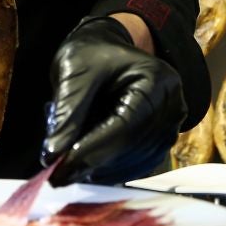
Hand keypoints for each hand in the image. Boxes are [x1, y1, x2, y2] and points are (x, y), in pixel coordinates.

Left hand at [41, 17, 186, 185]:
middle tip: (58, 176)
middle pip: (132, 147)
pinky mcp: (163, 138)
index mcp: (155, 80)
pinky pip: (140, 163)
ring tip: (69, 170)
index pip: (124, 126)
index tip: (60, 168)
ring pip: (137, 161)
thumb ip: (66, 112)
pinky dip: (113, 169)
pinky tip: (89, 168)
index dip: (91, 150)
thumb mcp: (74, 73)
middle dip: (93, 163)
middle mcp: (172, 104)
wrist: (108, 49)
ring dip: (102, 170)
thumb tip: (53, 154)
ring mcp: (172, 123)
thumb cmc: (91, 55)